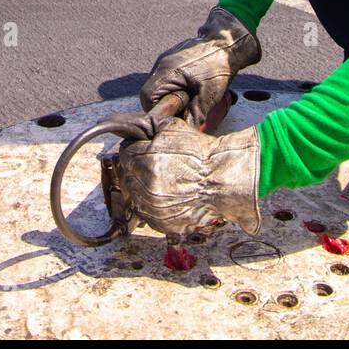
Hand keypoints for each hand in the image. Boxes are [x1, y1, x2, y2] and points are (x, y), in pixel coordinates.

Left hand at [116, 116, 261, 236]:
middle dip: (136, 169)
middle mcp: (144, 186)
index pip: (125, 154)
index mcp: (143, 160)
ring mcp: (152, 207)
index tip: (146, 151)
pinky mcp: (161, 223)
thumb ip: (146, 125)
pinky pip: (146, 213)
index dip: (135, 150)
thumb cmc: (200, 153)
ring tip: (163, 181)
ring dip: (142, 188)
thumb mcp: (172, 127)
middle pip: (127, 175)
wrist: (223, 180)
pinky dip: (152, 205)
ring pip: (134, 196)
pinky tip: (168, 196)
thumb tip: (128, 128)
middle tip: (155, 166)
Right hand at [140, 6, 261, 128]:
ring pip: (159, 85)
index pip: (147, 97)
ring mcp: (166, 60)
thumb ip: (196, 114)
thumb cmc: (219, 65)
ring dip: (170, 95)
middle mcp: (161, 64)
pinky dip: (174, 86)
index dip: (156, 110)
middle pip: (151, 92)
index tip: (171, 116)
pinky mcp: (173, 59)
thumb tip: (188, 132)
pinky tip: (190, 88)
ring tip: (188, 98)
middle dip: (164, 104)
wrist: (228, 41)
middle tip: (182, 109)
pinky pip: (167, 78)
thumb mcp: (209, 94)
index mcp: (166, 71)